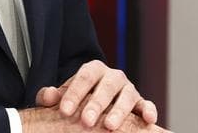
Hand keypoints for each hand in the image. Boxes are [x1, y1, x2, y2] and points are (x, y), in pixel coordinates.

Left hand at [34, 60, 157, 129]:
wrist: (97, 100)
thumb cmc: (79, 98)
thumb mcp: (63, 96)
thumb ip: (52, 96)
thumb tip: (48, 96)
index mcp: (93, 69)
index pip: (83, 78)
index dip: (74, 94)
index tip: (64, 110)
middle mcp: (113, 76)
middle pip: (106, 87)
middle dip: (96, 105)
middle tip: (86, 121)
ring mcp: (129, 88)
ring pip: (127, 96)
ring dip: (119, 111)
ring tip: (110, 126)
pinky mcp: (141, 102)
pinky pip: (147, 104)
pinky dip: (149, 110)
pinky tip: (148, 120)